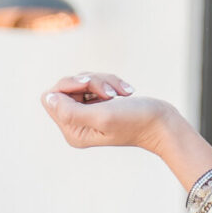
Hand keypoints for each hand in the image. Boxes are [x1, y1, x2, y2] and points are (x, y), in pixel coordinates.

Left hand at [39, 72, 173, 151]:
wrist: (162, 124)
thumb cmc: (136, 121)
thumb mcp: (102, 116)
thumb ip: (70, 110)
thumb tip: (48, 98)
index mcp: (73, 131)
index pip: (51, 98)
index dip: (68, 86)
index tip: (89, 87)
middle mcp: (77, 124)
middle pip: (66, 87)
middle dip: (89, 82)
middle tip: (110, 93)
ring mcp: (88, 114)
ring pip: (81, 82)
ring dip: (103, 81)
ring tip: (121, 93)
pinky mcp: (100, 105)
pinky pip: (95, 82)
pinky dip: (110, 82)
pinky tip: (125, 92)